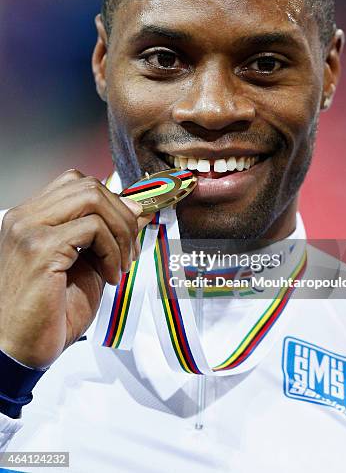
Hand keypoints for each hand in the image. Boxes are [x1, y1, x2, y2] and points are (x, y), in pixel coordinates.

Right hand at [0, 169, 152, 367]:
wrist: (17, 351)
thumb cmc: (47, 314)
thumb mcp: (86, 265)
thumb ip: (107, 235)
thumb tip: (139, 211)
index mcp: (31, 218)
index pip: (76, 182)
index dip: (112, 199)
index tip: (131, 223)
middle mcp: (26, 217)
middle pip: (88, 185)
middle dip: (122, 214)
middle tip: (131, 248)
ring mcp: (29, 229)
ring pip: (93, 198)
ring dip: (120, 231)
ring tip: (121, 264)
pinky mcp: (40, 248)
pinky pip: (93, 228)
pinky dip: (113, 250)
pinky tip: (110, 276)